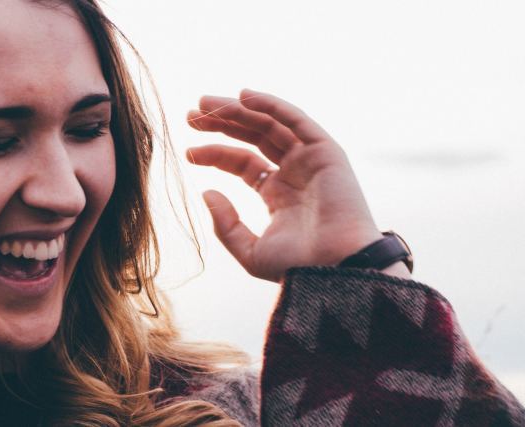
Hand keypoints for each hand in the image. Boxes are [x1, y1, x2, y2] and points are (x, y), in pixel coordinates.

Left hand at [185, 89, 386, 283]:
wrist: (335, 268)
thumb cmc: (298, 266)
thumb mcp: (250, 250)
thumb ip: (226, 224)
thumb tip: (206, 192)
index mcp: (278, 194)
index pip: (242, 162)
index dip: (215, 154)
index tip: (188, 152)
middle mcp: (294, 173)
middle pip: (253, 137)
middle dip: (222, 123)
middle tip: (191, 115)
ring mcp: (311, 160)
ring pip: (270, 124)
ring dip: (238, 109)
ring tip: (204, 102)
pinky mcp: (327, 152)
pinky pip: (296, 120)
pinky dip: (271, 105)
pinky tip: (242, 97)